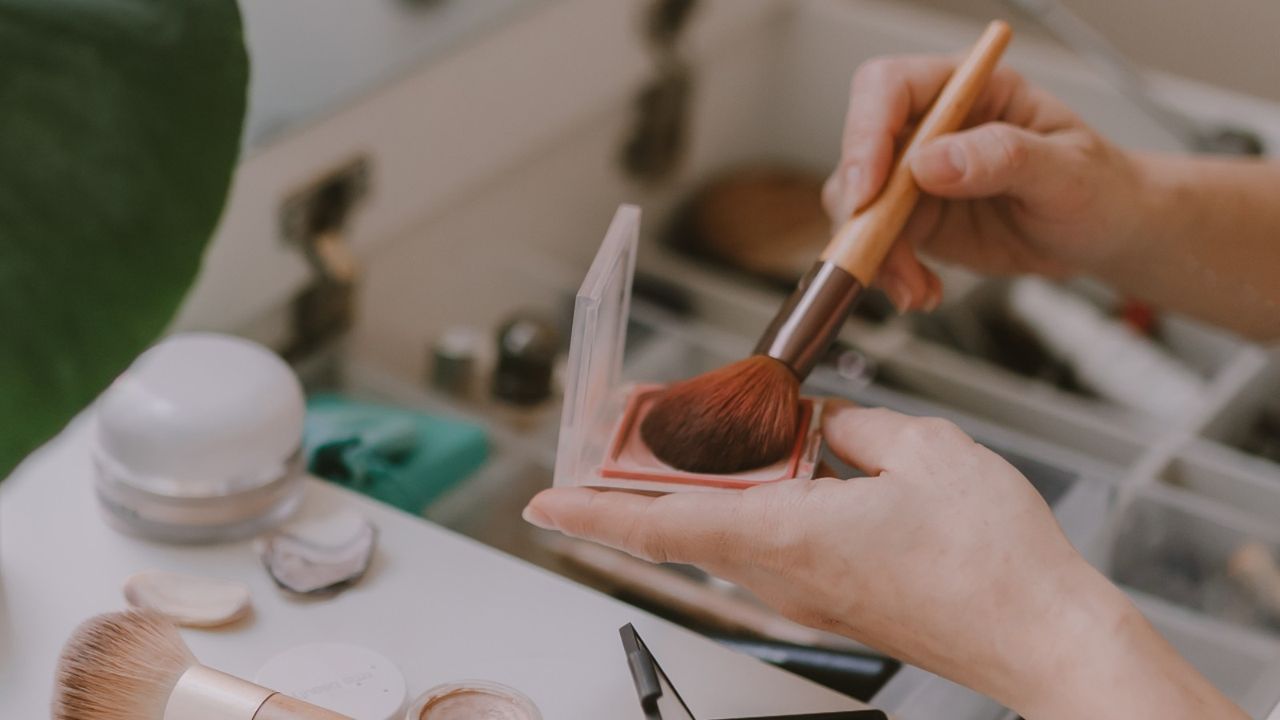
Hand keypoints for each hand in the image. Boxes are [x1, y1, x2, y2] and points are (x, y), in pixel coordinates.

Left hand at [524, 402, 1245, 718]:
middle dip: (644, 480)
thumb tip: (822, 422)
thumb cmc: (995, 558)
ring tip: (701, 434)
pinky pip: (770, 547)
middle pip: (687, 524)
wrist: (1043, 636)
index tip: (543, 503)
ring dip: (701, 489)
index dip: (593, 514)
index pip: (664, 524)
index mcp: (791, 534)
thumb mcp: (926, 450)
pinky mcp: (836, 600)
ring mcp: (809, 594)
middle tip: (621, 432)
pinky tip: (783, 466)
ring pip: (727, 535)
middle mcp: (785, 575)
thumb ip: (856, 427)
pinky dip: (754, 505)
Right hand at [825, 56, 1143, 311]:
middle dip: (863, 211)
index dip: (867, 133)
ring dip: (875, 254)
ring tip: (915, 287)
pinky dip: (889, 275)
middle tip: (881, 253)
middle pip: (860, 153)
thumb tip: (935, 162)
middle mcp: (932, 128)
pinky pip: (875, 246)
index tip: (869, 188)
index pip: (890, 88)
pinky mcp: (912, 221)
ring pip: (857, 207)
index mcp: (969, 91)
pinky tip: (923, 290)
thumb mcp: (1068, 170)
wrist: (1104, 235)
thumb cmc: (1099, 187)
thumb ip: (1005, 157)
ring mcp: (915, 177)